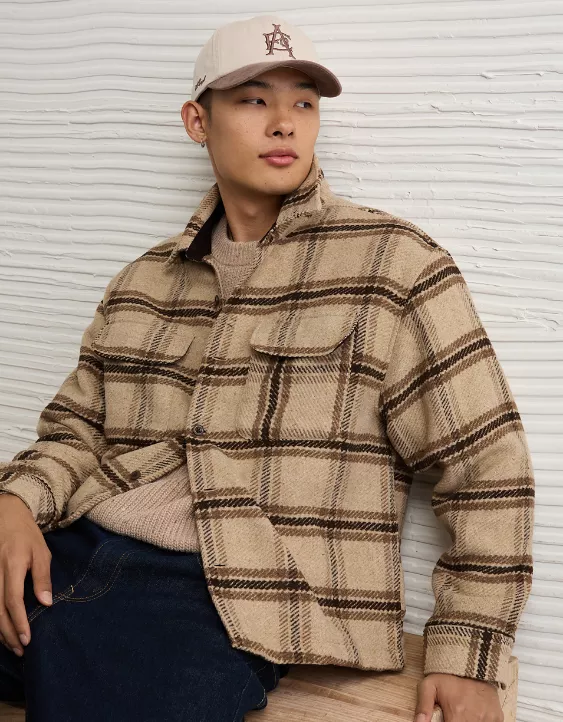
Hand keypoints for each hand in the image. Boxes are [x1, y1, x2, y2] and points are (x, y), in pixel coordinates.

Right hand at [0, 494, 52, 656]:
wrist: (5, 516)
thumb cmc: (26, 535)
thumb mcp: (41, 552)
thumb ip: (42, 577)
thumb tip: (46, 604)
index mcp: (11, 565)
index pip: (12, 601)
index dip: (19, 622)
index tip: (27, 639)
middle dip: (8, 634)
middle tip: (21, 649)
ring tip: (13, 645)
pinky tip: (1, 631)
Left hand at [414, 672, 502, 721]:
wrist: (472, 661)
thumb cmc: (449, 675)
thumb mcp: (429, 685)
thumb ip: (423, 705)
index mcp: (456, 714)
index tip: (447, 718)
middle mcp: (474, 719)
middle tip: (455, 715)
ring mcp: (488, 719)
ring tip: (463, 712)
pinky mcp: (498, 717)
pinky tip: (475, 713)